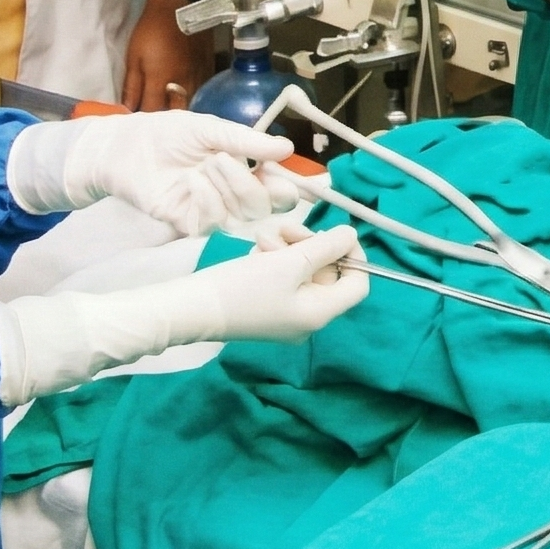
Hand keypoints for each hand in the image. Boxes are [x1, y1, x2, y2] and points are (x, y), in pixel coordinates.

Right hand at [0, 224, 367, 403]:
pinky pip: (283, 276)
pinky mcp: (266, 306)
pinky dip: (274, 258)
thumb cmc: (241, 288)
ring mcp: (286, 313)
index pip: (358, 285)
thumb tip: (351, 234)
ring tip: (265, 239)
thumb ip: (325, 247)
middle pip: (330, 273)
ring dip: (289, 246)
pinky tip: (256, 249)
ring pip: (304, 270)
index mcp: (320, 313)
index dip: (353, 254)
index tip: (335, 231)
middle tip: (286, 230)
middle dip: (311, 245)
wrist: (190, 310)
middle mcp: (308, 318)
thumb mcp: (288, 263)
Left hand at [7, 111, 301, 237]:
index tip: (289, 179)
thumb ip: (247, 141)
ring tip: (206, 164)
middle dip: (251, 184)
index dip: (290, 188)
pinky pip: (214, 224)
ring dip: (229, 188)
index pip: (280, 189)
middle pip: (266, 207)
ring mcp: (213, 210)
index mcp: (246, 170)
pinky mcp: (190, 223)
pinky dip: (209, 202)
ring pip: (242, 215)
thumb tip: (287, 148)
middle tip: (225, 159)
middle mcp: (234, 194)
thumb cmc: (168, 134)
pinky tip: (192, 183)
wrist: (125, 147)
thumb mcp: (211, 129)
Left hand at [122, 0, 210, 109]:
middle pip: (176, 113)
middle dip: (165, 119)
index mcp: (160, 79)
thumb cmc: (150, 31)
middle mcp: (181, 82)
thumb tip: (128, 108)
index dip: (145, 119)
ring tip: (172, 112)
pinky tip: (187, 98)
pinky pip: (202, 92)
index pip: (153, 110)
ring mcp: (198, 76)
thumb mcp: (134, 56)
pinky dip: (194, 99)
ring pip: (191, 104)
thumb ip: (132, 85)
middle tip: (157, 119)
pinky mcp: (208, 69)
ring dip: (181, 110)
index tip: (139, 121)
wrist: (177, 7)